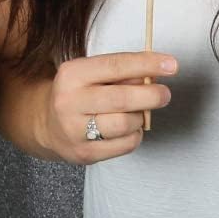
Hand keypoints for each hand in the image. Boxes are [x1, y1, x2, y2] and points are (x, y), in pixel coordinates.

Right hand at [41, 50, 176, 163]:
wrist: (47, 124)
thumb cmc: (78, 92)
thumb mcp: (90, 73)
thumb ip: (120, 72)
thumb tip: (154, 73)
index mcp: (72, 74)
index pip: (115, 65)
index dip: (146, 64)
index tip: (171, 64)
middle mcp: (70, 101)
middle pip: (122, 98)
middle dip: (151, 95)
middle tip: (165, 93)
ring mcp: (75, 130)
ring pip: (125, 124)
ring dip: (141, 117)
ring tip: (141, 112)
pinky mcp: (85, 153)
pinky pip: (124, 145)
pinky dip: (135, 135)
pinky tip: (131, 128)